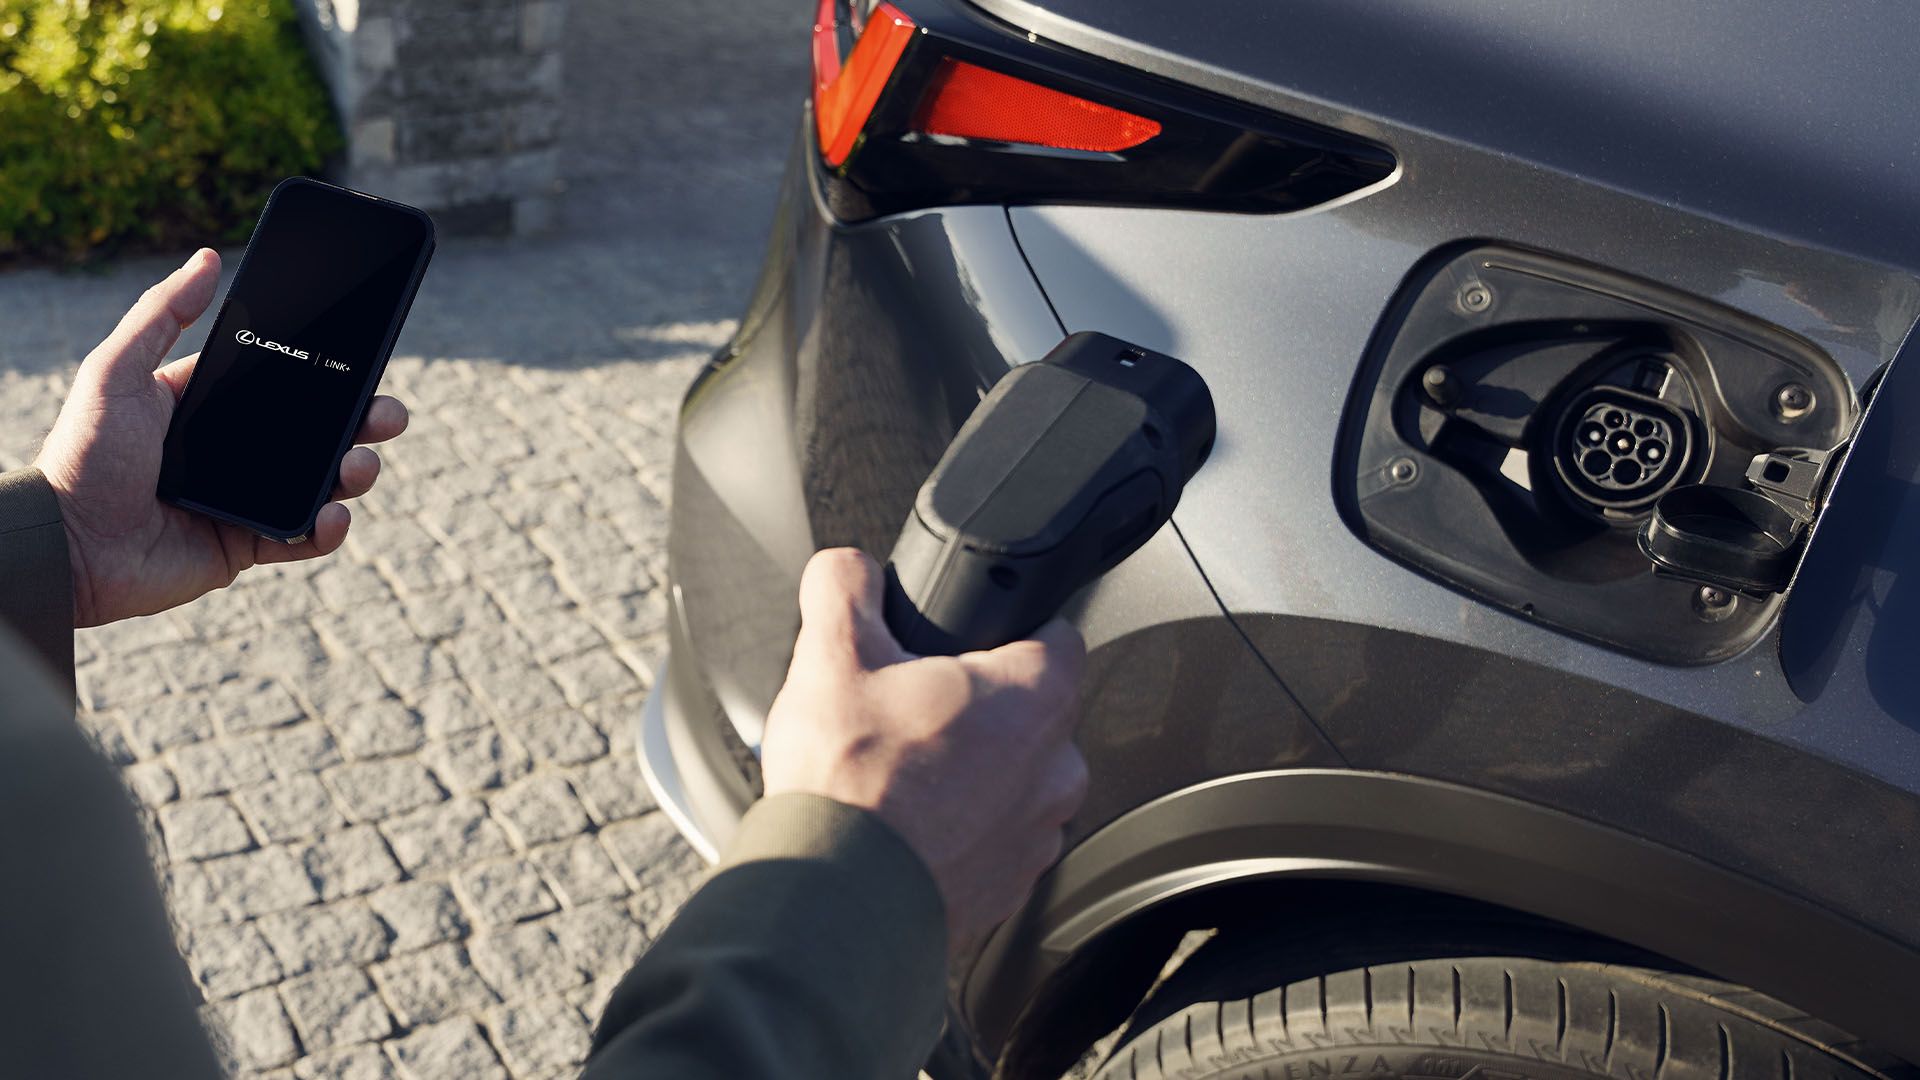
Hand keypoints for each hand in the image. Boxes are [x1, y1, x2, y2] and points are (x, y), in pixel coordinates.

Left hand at [33, 249, 408, 627]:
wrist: (68, 545)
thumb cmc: (83, 455)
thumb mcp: (116, 371)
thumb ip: (161, 313)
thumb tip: (208, 257)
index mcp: (214, 406)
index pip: (286, 382)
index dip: (330, 373)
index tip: (365, 360)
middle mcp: (238, 451)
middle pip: (320, 431)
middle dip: (364, 422)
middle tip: (387, 416)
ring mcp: (247, 498)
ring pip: (324, 483)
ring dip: (355, 473)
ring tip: (356, 466)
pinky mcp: (249, 544)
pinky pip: (305, 537)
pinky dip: (329, 529)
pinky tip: (331, 515)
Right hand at [760, 548, 1088, 953]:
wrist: (835, 901)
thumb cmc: (848, 788)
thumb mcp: (830, 656)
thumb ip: (846, 586)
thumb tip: (848, 568)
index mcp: (1034, 699)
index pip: (1060, 636)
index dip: (1015, 629)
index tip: (974, 640)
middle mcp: (1056, 768)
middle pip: (1036, 712)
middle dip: (983, 706)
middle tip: (917, 710)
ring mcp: (1037, 834)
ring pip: (1019, 780)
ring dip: (978, 773)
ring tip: (907, 774)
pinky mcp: (1010, 887)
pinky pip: (998, 839)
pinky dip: (964, 831)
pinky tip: (910, 826)